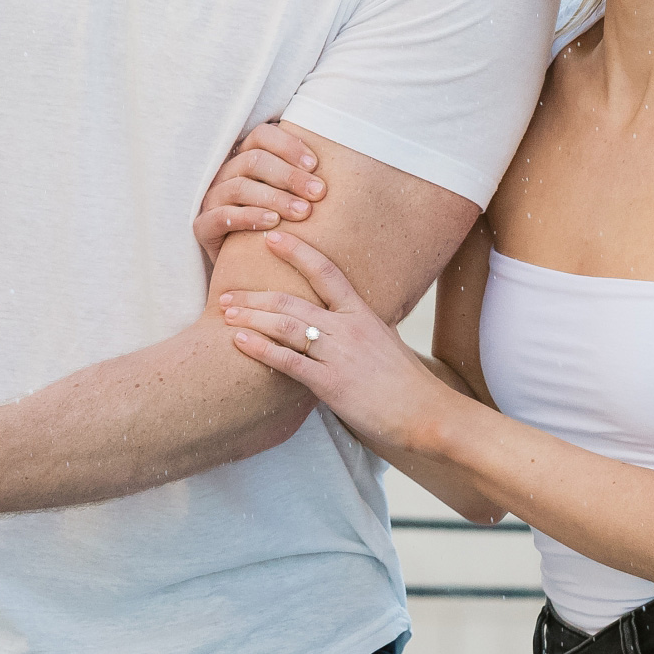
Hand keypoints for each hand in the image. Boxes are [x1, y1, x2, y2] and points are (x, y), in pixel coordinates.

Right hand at [192, 120, 324, 259]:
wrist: (252, 269)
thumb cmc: (282, 228)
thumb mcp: (296, 199)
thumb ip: (310, 181)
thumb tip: (349, 162)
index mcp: (246, 159)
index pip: (261, 135)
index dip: (288, 145)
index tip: (315, 164)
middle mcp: (226, 174)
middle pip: (253, 160)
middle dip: (290, 175)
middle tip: (318, 192)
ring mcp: (212, 199)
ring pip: (239, 186)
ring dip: (274, 196)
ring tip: (302, 212)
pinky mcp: (203, 226)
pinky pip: (221, 216)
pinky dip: (249, 217)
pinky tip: (273, 223)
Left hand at [219, 230, 458, 461]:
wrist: (427, 414)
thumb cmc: (407, 385)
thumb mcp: (385, 343)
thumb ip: (360, 329)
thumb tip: (342, 322)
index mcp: (363, 314)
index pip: (327, 272)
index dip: (298, 252)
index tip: (272, 239)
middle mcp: (348, 328)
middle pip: (292, 300)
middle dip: (255, 294)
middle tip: (227, 292)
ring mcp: (338, 355)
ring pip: (285, 325)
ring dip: (251, 316)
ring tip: (226, 312)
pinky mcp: (330, 383)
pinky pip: (288, 361)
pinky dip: (260, 349)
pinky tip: (239, 341)